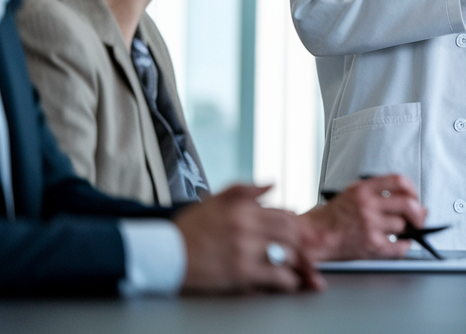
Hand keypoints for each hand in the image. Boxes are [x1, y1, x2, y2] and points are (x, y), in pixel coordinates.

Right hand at [174, 184, 320, 293]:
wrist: (164, 254)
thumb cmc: (188, 229)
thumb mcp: (214, 199)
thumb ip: (245, 189)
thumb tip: (272, 184)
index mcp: (243, 208)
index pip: (284, 214)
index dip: (296, 227)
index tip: (297, 236)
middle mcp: (247, 226)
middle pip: (291, 234)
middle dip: (300, 245)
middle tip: (301, 254)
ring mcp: (245, 249)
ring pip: (288, 253)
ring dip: (296, 263)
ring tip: (296, 268)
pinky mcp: (241, 272)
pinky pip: (277, 276)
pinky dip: (288, 280)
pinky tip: (288, 282)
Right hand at [300, 175, 426, 261]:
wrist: (312, 237)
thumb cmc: (330, 219)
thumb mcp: (351, 194)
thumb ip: (377, 194)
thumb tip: (409, 201)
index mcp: (362, 189)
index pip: (399, 181)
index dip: (412, 190)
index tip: (414, 197)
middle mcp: (367, 205)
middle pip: (408, 205)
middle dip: (418, 213)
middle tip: (418, 218)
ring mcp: (370, 226)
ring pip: (402, 226)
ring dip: (404, 231)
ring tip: (397, 232)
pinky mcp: (371, 245)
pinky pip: (399, 246)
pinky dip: (403, 246)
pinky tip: (398, 244)